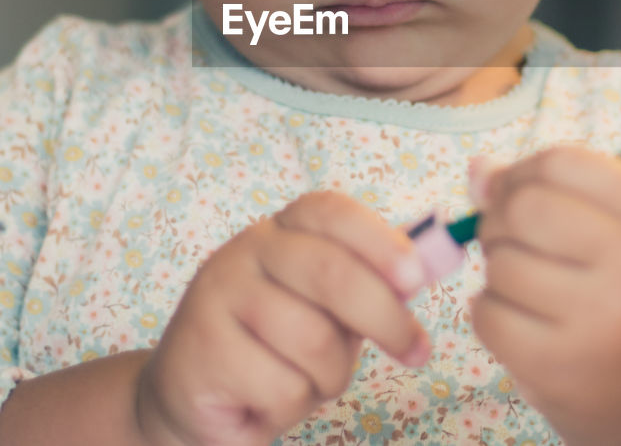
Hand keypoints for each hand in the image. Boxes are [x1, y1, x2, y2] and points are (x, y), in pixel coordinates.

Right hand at [135, 191, 431, 445]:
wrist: (189, 397)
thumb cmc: (274, 348)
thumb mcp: (326, 309)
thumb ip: (369, 283)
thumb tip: (431, 263)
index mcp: (282, 229)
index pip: (333, 213)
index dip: (381, 241)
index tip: (418, 279)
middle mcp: (246, 250)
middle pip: (332, 273)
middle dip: (385, 317)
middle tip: (415, 351)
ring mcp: (219, 294)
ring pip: (313, 340)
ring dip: (329, 377)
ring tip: (305, 380)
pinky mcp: (202, 348)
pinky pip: (282, 386)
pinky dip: (290, 406)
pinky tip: (265, 400)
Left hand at [469, 148, 620, 445]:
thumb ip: (552, 192)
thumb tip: (477, 170)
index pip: (561, 162)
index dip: (521, 173)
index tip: (514, 193)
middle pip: (524, 207)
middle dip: (500, 218)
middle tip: (509, 240)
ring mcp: (599, 320)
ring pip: (501, 263)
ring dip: (498, 271)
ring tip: (529, 289)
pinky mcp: (560, 366)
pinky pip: (487, 313)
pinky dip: (490, 313)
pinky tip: (519, 323)